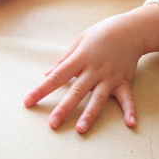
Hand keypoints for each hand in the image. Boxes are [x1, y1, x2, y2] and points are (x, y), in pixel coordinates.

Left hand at [24, 4, 158, 132]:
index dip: (41, 89)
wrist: (130, 29)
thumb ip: (64, 59)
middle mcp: (94, 70)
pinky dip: (129, 110)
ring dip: (89, 114)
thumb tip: (47, 74)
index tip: (28, 101)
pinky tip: (130, 123)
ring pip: (98, 98)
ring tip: (81, 129)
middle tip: (52, 124)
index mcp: (80, 59)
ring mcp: (110, 76)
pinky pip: (126, 98)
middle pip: (76, 91)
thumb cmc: (101, 34)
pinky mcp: (123, 81)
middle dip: (64, 108)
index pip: (57, 77)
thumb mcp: (79, 41)